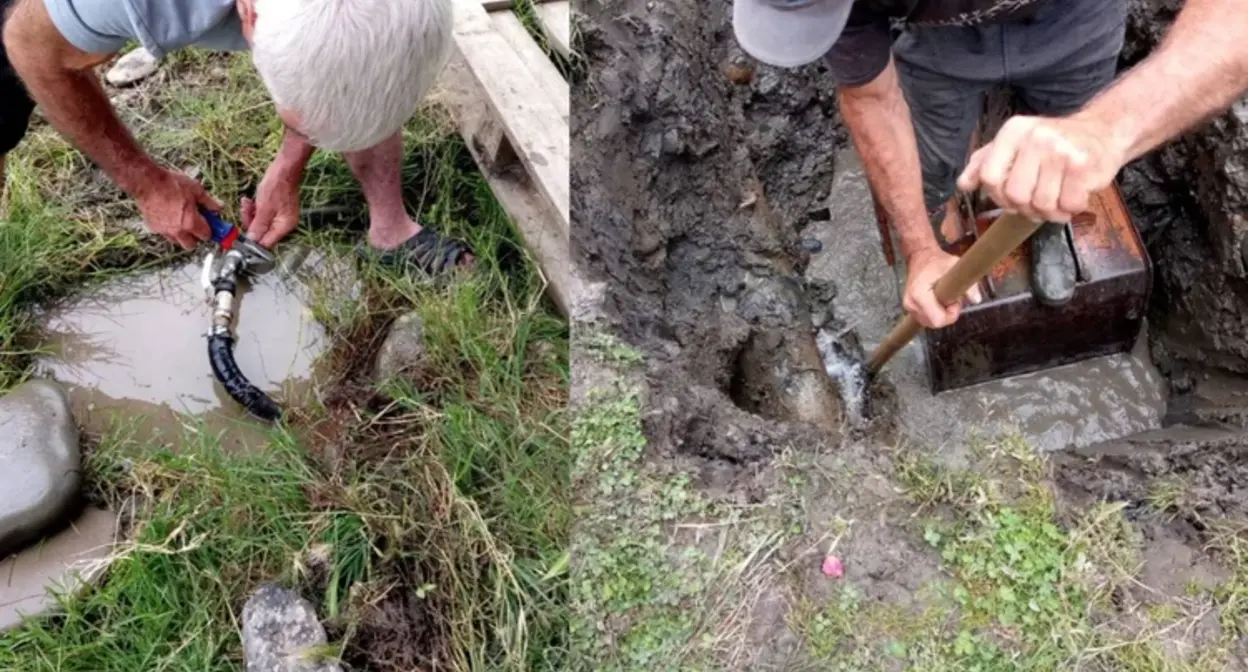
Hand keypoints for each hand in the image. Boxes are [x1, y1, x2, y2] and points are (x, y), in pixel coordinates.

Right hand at [134, 169, 221, 249]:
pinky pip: (165, 234)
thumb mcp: (196, 190)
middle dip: (196, 237)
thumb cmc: (172, 184)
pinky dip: (170, 229)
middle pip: (191, 245)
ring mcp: (164, 230)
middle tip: (197, 224)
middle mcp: (178, 230)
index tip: (211, 224)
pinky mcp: (153, 227)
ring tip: (183, 219)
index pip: (206, 236)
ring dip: (182, 235)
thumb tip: (219, 208)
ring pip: (177, 241)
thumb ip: (209, 202)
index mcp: (191, 222)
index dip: (210, 230)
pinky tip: (170, 216)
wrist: (147, 181)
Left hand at [243, 157, 302, 247]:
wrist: (284, 169)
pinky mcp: (276, 210)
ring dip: (250, 215)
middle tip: (244, 211)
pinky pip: (262, 216)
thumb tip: (252, 241)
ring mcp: (280, 217)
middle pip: (262, 233)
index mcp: (284, 226)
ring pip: (260, 224)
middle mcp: (284, 224)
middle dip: (250, 222)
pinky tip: (250, 201)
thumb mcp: (264, 207)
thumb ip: (258, 226)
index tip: (241, 234)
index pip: (267, 243)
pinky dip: (254, 210)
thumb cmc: (276, 186)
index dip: (253, 240)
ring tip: (247, 203)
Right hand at [903, 246, 982, 328]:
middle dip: (947, 314)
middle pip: (934, 323)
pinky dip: (934, 313)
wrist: (920, 256)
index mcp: (919, 294)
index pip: (937, 320)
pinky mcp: (910, 307)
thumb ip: (968, 284)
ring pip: (930, 322)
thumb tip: (977, 299)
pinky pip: (925, 318)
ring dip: (941, 314)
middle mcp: (911, 303)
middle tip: (951, 298)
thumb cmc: (936, 261)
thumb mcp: (955, 267)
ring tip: (944, 298)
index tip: (955, 300)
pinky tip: (938, 301)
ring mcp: (909, 306)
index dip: (951, 314)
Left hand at [957, 115, 1123, 222]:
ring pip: (1041, 204)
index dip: (998, 196)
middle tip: (1039, 199)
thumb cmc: (1052, 145)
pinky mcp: (1083, 164)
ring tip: (1057, 197)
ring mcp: (1060, 149)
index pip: (988, 177)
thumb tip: (963, 185)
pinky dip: (1070, 209)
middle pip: (1014, 195)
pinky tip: (1073, 196)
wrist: (1102, 132)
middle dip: (1025, 206)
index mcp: (1012, 132)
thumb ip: (984, 164)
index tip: (1011, 196)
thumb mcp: (1013, 146)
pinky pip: (1067, 206)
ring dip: (1050, 211)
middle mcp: (1034, 137)